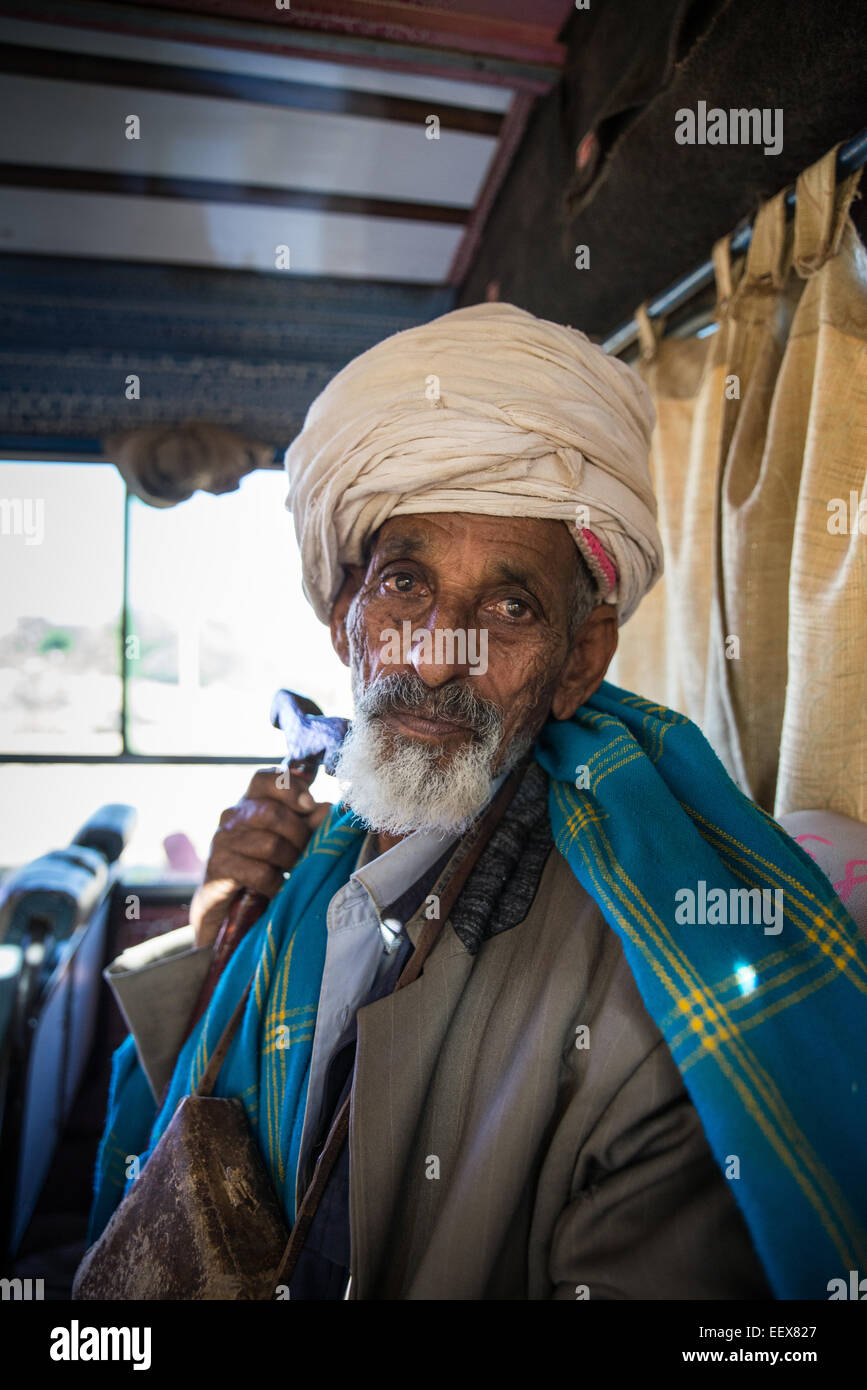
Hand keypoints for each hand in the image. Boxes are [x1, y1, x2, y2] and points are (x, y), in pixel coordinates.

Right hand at [189, 768, 331, 946]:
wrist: (224, 907)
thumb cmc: (262, 867)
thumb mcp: (288, 841)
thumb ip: (308, 822)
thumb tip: (327, 809)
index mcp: (250, 802)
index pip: (264, 778)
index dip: (289, 787)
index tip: (309, 805)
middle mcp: (232, 816)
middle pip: (272, 813)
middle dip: (299, 835)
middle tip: (306, 853)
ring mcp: (222, 841)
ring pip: (269, 844)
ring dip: (289, 862)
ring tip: (291, 872)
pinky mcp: (218, 868)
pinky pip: (258, 872)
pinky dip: (275, 883)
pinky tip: (277, 888)